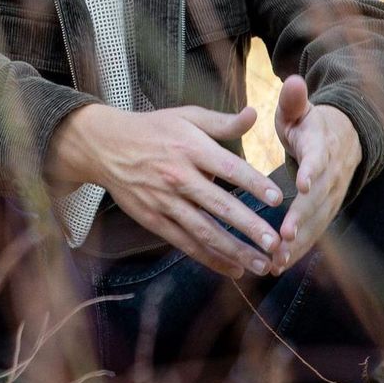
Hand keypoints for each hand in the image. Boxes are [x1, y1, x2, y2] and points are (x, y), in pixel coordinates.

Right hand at [46, 104, 283, 277]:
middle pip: (219, 205)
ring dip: (234, 250)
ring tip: (261, 263)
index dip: (253, 184)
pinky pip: (185, 243)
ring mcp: (165, 201)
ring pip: (204, 231)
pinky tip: (232, 268)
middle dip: (249, 226)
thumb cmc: (154, 128)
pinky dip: (209, 258)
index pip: (229, 168)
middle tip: (275, 242)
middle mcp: (179, 176)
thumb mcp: (186, 116)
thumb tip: (254, 114)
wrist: (107, 146)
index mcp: (190, 147)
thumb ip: (222, 122)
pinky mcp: (154, 220)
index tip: (276, 198)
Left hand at [270, 74, 361, 274]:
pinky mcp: (324, 211)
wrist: (343, 139)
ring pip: (316, 222)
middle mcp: (330, 175)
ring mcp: (329, 196)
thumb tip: (292, 80)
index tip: (304, 184)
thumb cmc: (310, 122)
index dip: (313, 171)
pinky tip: (276, 265)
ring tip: (276, 259)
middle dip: (302, 219)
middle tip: (284, 236)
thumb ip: (294, 99)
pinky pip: (312, 232)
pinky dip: (297, 249)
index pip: (319, 159)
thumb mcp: (300, 108)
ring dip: (298, 242)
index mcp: (322, 146)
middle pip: (318, 200)